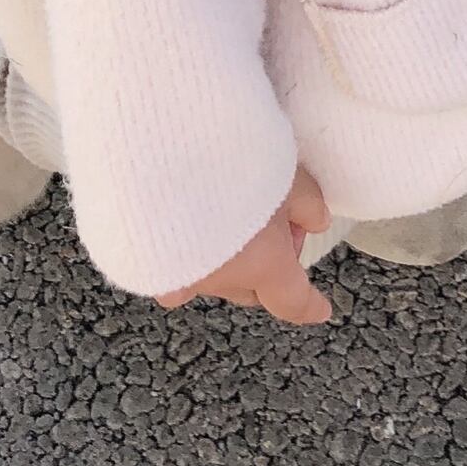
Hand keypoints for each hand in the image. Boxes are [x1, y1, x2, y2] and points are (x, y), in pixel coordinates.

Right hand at [153, 163, 333, 323]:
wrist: (161, 155)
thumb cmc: (231, 164)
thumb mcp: (288, 175)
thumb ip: (307, 204)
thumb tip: (314, 221)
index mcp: (262, 266)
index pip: (292, 299)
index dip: (308, 305)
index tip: (320, 310)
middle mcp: (220, 278)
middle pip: (249, 287)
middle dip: (264, 265)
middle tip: (272, 221)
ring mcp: (177, 271)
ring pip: (210, 276)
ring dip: (223, 257)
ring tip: (225, 214)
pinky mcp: (145, 256)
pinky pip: (166, 269)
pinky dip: (178, 257)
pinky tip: (178, 233)